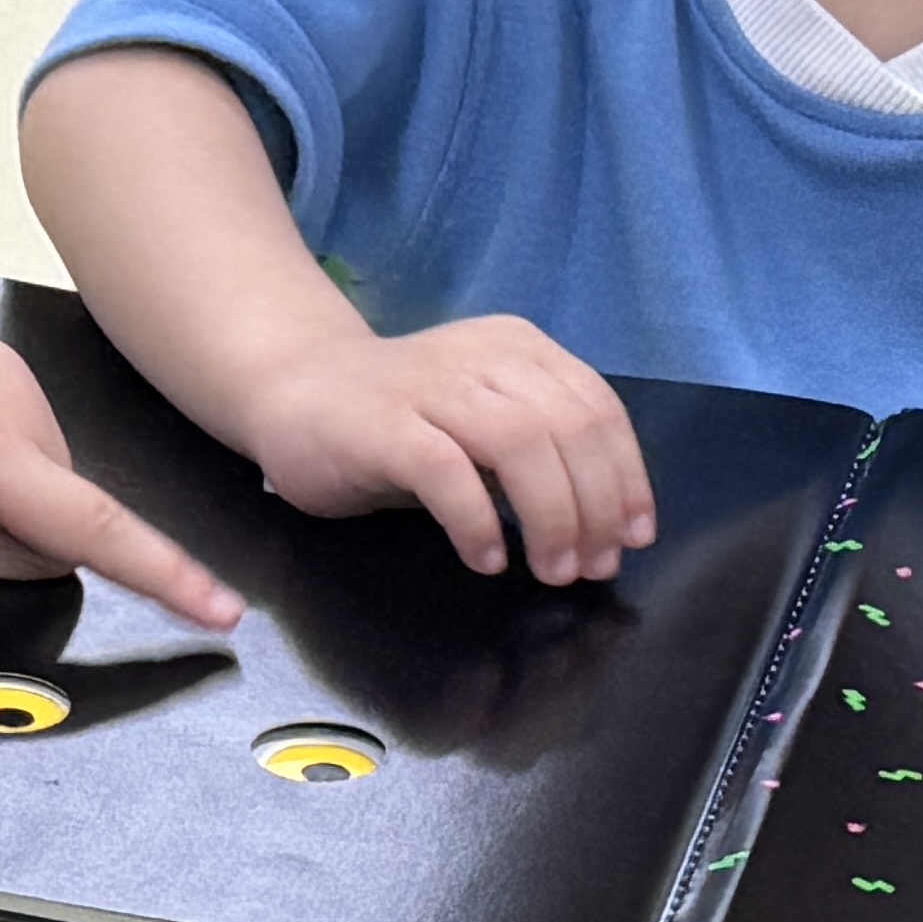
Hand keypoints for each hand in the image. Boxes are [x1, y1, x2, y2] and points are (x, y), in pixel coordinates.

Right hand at [224, 311, 652, 584]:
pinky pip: (446, 472)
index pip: (597, 408)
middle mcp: (480, 357)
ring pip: (519, 444)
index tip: (634, 536)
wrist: (288, 393)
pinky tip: (486, 559)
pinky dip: (477, 520)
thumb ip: (538, 451)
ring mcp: (429, 387)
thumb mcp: (481, 422)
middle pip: (568, 428)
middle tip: (592, 567)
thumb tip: (606, 521)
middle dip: (594, 507)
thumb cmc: (394, 422)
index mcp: (517, 349)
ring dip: (549, 518)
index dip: (627, 476)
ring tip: (550, 571)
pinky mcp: (381, 425)